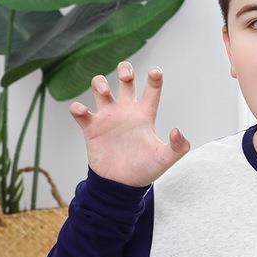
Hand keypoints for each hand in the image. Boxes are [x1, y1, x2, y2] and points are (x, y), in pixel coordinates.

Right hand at [70, 61, 190, 186]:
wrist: (121, 186)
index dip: (154, 79)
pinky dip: (78, 108)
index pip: (151, 91)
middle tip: (125, 75)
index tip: (156, 71)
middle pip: (124, 81)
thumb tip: (177, 131)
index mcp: (144, 116)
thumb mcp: (165, 159)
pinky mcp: (92, 128)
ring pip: (99, 88)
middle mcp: (126, 112)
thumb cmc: (144, 170)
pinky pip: (80, 112)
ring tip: (104, 92)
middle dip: (124, 71)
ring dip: (99, 83)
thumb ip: (178, 147)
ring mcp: (108, 118)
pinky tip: (82, 112)